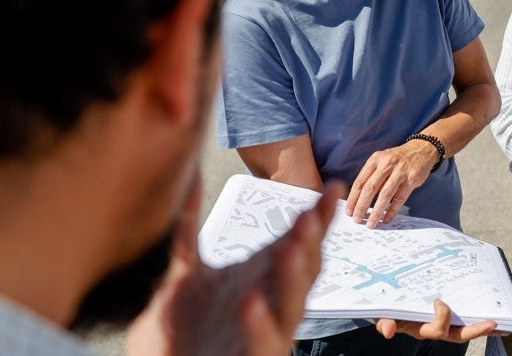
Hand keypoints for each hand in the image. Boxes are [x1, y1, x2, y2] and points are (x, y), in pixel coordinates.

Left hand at [127, 175, 340, 355]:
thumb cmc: (179, 327)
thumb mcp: (183, 271)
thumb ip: (187, 227)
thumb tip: (186, 174)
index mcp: (262, 276)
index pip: (300, 241)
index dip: (318, 216)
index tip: (332, 186)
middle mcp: (271, 301)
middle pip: (305, 268)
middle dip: (310, 242)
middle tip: (310, 216)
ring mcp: (266, 331)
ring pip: (294, 304)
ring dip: (294, 276)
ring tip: (289, 248)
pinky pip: (265, 342)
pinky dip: (261, 323)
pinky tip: (252, 301)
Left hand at [346, 137, 439, 227]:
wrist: (422, 149)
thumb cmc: (398, 158)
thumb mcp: (382, 160)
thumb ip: (371, 175)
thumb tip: (358, 199)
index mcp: (375, 159)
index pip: (360, 181)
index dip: (353, 198)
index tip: (349, 211)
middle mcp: (387, 164)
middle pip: (370, 188)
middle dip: (361, 206)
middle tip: (357, 219)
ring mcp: (400, 171)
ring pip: (385, 195)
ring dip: (376, 212)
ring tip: (371, 223)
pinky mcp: (412, 179)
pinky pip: (400, 198)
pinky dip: (392, 211)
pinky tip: (386, 219)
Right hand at [375, 298, 498, 342]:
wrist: (390, 303)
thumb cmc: (390, 309)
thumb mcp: (385, 316)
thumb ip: (386, 323)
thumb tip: (388, 331)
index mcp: (422, 329)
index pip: (439, 330)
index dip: (443, 317)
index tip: (439, 300)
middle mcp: (436, 329)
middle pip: (459, 336)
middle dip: (476, 331)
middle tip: (493, 323)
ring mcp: (444, 324)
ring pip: (466, 330)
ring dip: (483, 328)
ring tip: (503, 324)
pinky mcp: (450, 317)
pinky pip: (467, 322)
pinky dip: (480, 323)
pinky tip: (496, 318)